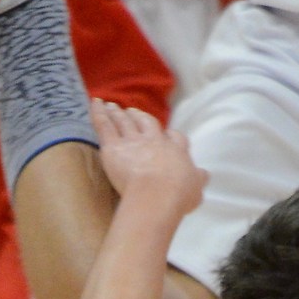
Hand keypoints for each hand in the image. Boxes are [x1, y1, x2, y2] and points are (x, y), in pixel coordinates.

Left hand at [93, 100, 205, 217]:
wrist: (156, 195)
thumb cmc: (178, 195)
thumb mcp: (196, 188)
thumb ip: (198, 179)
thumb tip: (203, 174)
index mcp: (176, 150)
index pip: (175, 137)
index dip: (170, 135)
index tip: (167, 135)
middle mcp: (154, 140)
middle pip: (147, 123)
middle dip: (140, 116)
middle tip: (133, 112)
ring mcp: (133, 141)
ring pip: (125, 122)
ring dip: (119, 113)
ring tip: (113, 106)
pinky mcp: (113, 146)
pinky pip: (105, 126)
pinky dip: (99, 113)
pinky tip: (95, 103)